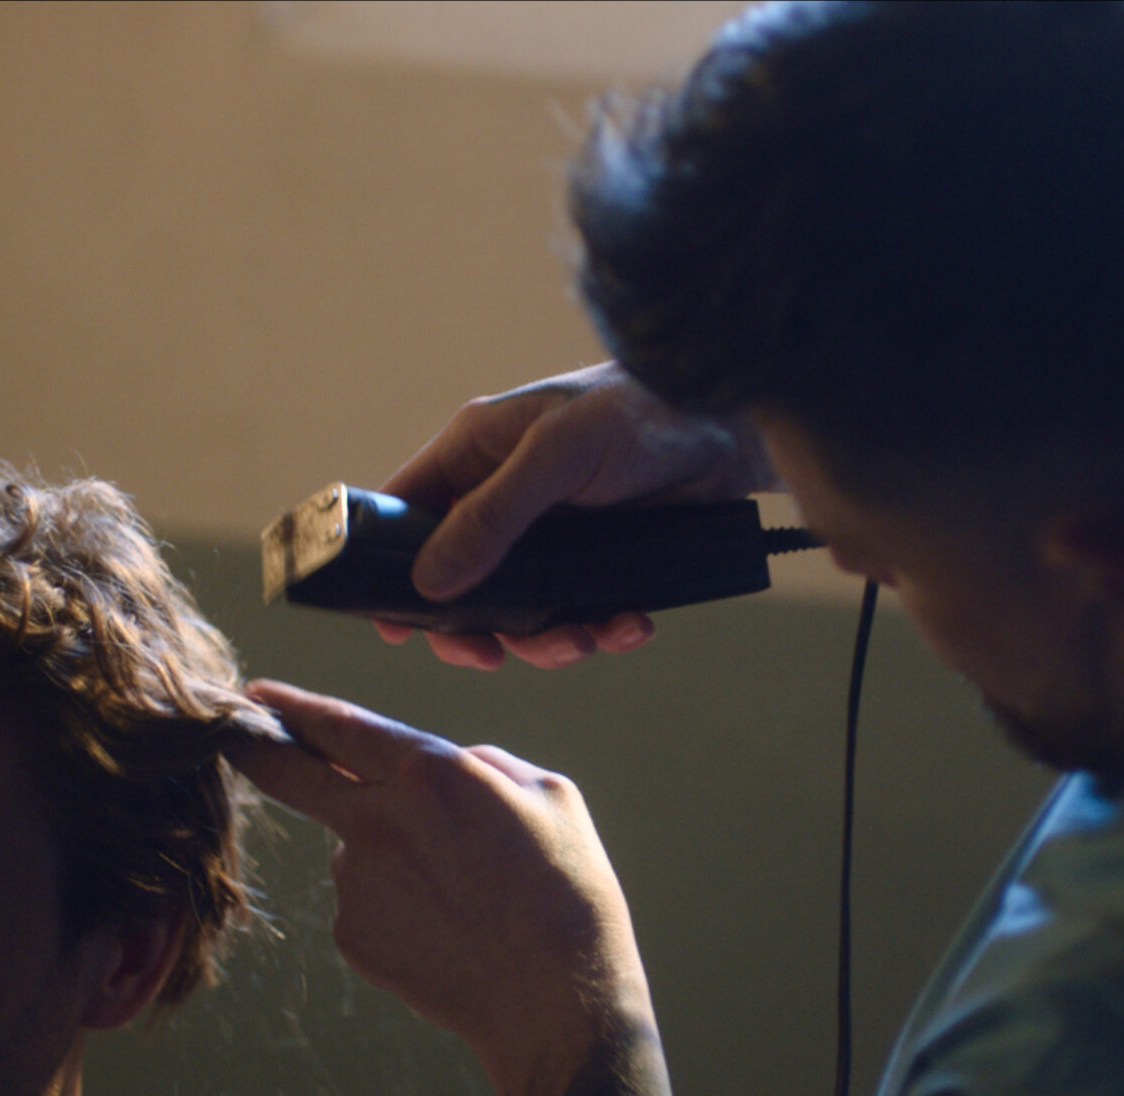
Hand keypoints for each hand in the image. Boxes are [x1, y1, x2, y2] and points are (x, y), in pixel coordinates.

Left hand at [230, 679, 650, 1095]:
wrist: (555, 1005)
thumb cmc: (568, 896)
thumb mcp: (552, 796)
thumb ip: (486, 763)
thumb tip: (448, 764)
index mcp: (431, 775)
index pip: (340, 726)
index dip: (294, 706)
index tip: (259, 694)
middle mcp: (377, 823)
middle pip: (291, 775)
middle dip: (255, 747)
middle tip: (236, 735)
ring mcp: (356, 884)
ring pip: (353, 847)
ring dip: (387, 853)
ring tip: (462, 897)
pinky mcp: (351, 935)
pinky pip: (364, 900)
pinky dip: (394, 905)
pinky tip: (446, 930)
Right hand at [380, 363, 772, 669]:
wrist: (735, 431)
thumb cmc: (640, 411)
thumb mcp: (557, 456)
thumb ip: (493, 516)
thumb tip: (429, 582)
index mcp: (476, 453)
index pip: (405, 512)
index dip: (389, 568)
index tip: (392, 626)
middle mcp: (504, 497)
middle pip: (458, 581)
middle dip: (474, 627)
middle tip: (491, 655)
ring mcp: (551, 535)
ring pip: (519, 611)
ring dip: (545, 639)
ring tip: (584, 640)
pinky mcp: (598, 562)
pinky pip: (579, 614)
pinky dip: (600, 631)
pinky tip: (630, 626)